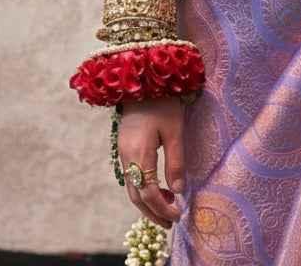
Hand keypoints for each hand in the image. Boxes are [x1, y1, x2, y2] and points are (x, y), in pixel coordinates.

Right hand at [119, 95, 184, 228]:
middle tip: (170, 223)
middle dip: (153, 212)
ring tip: (166, 209)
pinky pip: (131, 177)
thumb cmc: (162, 102)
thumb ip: (176, 161)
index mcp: (138, 154)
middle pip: (136, 196)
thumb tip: (178, 191)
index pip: (148, 193)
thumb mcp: (175, 130)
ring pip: (132, 188)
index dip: (162, 208)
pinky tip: (157, 188)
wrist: (141, 78)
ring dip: (147, 202)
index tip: (178, 215)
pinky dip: (143, 189)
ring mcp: (122, 152)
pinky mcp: (124, 147)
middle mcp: (126, 157)